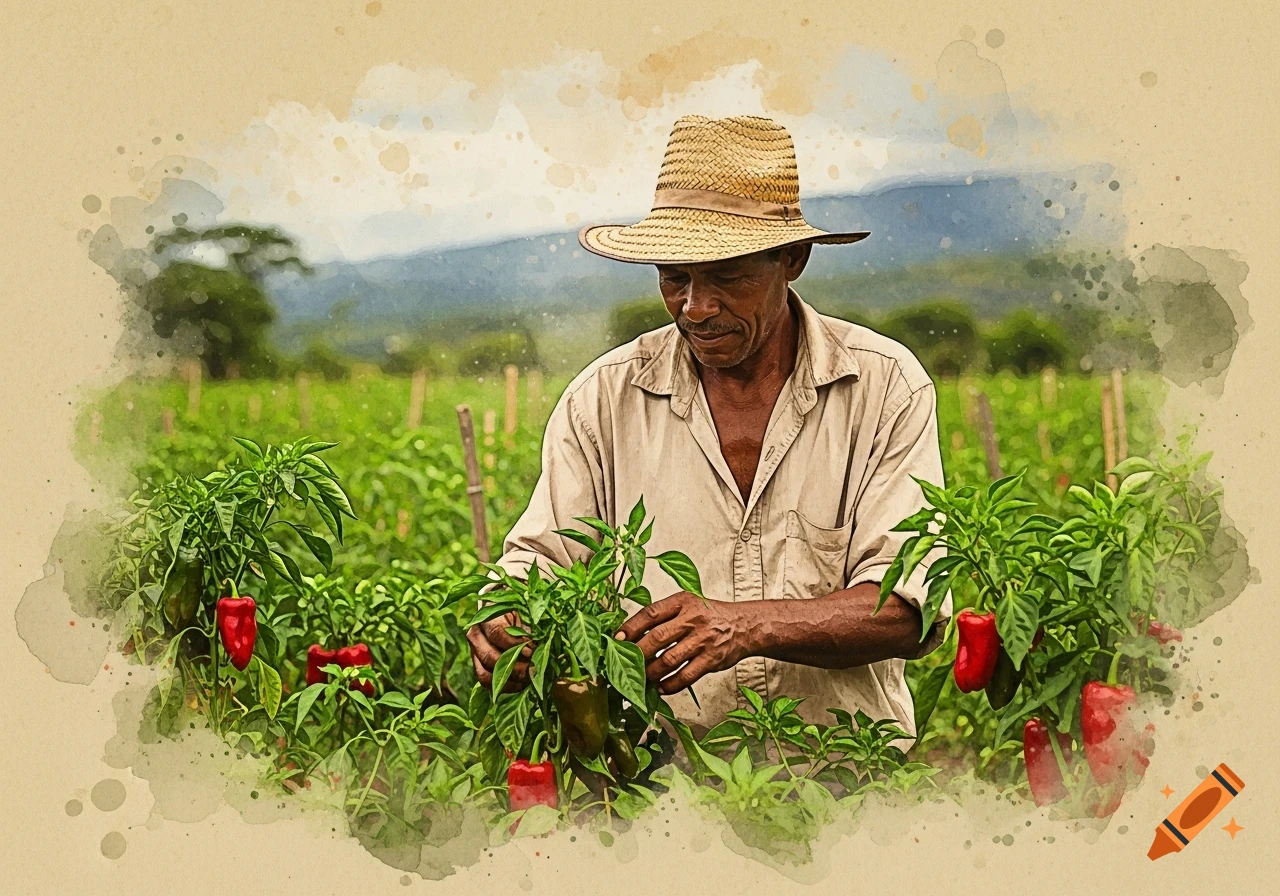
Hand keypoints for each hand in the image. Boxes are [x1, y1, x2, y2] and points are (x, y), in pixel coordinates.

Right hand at [467, 612, 532, 689]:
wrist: (500, 617)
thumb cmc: (515, 617)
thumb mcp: (522, 616)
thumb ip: (526, 631)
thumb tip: (535, 649)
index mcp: (486, 619)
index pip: (497, 634)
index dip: (514, 645)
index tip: (530, 652)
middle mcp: (476, 636)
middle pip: (490, 657)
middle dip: (514, 668)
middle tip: (531, 671)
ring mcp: (474, 653)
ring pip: (485, 674)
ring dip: (508, 682)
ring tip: (526, 681)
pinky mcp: (478, 666)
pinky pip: (486, 683)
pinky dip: (504, 687)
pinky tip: (519, 686)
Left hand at [615, 591, 751, 694]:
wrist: (744, 625)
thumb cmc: (710, 616)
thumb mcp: (687, 603)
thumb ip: (663, 614)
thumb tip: (631, 632)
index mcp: (682, 602)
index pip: (650, 613)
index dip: (631, 627)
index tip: (617, 638)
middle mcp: (692, 619)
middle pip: (657, 637)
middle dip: (636, 653)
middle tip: (624, 663)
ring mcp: (703, 640)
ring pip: (669, 660)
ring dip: (651, 672)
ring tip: (641, 678)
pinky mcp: (712, 660)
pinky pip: (686, 676)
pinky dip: (670, 685)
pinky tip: (660, 688)